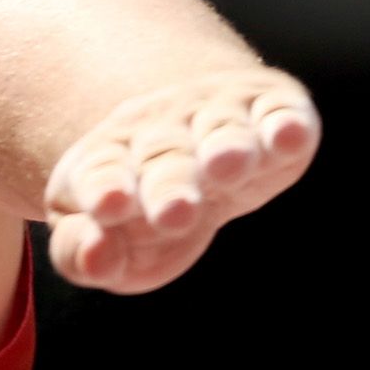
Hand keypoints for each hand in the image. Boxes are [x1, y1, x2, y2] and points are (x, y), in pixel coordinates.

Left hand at [43, 69, 319, 292]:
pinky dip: (286, 124)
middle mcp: (163, 134)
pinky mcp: (272, 111)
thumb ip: (80, 253)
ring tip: (226, 164)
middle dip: (170, 186)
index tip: (107, 205)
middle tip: (173, 212)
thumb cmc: (139, 204)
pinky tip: (290, 134)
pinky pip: (279, 114)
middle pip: (165, 159)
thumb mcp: (98, 236)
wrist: (193, 134)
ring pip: (221, 132)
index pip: (102, 175)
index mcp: (109, 162)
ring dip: (226, 148)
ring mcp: (218, 119)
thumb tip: (94, 258)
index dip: (105, 188)